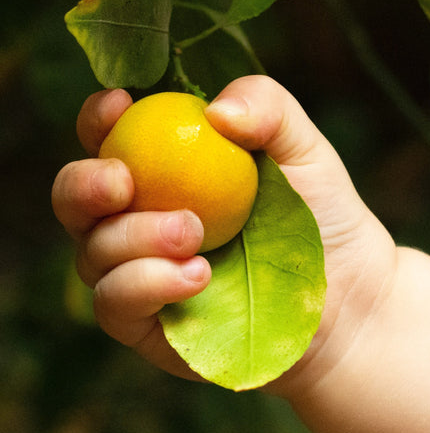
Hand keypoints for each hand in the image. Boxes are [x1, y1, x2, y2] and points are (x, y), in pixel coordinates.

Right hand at [51, 76, 396, 389]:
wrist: (351, 300)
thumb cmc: (325, 220)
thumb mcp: (306, 151)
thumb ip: (269, 108)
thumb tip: (214, 110)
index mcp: (167, 171)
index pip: (110, 139)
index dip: (98, 119)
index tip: (119, 105)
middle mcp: (142, 221)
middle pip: (76, 200)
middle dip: (84, 184)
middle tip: (123, 182)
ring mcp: (141, 275)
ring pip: (92, 254)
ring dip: (131, 239)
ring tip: (194, 235)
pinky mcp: (149, 327)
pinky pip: (116, 304)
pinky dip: (144, 285)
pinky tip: (196, 276)